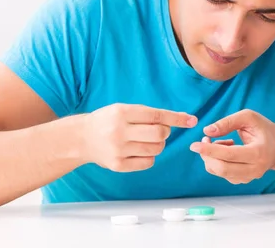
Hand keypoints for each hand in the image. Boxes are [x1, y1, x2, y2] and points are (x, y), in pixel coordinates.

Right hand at [82, 103, 196, 171]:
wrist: (82, 138)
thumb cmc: (107, 121)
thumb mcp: (123, 109)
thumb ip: (148, 114)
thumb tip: (182, 119)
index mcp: (122, 113)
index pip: (156, 116)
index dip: (176, 118)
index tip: (191, 120)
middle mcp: (120, 131)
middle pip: (159, 134)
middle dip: (165, 132)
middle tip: (160, 131)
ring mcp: (119, 150)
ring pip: (155, 149)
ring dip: (158, 144)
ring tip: (145, 140)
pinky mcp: (118, 165)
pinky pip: (148, 162)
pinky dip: (150, 156)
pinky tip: (139, 150)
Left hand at [189, 109, 274, 183]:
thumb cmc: (263, 129)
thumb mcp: (248, 117)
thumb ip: (228, 122)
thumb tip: (207, 131)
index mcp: (258, 152)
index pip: (229, 155)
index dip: (209, 150)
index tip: (194, 145)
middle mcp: (255, 169)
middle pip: (222, 169)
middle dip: (207, 155)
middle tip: (204, 140)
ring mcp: (249, 177)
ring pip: (220, 173)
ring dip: (212, 157)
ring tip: (221, 142)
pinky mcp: (243, 180)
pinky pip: (222, 174)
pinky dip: (216, 162)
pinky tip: (226, 150)